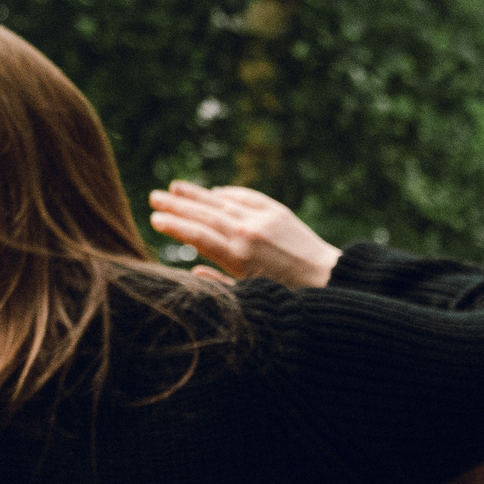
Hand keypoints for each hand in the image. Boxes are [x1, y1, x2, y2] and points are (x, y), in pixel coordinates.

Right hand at [147, 180, 342, 285]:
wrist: (329, 279)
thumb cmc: (288, 295)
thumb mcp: (251, 295)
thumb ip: (219, 283)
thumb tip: (194, 269)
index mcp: (238, 257)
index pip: (197, 235)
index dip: (174, 226)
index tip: (154, 218)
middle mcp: (248, 233)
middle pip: (204, 214)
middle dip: (177, 205)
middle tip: (153, 196)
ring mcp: (264, 218)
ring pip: (222, 201)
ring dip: (197, 194)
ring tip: (174, 187)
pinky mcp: (278, 211)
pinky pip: (246, 196)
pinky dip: (229, 193)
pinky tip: (215, 191)